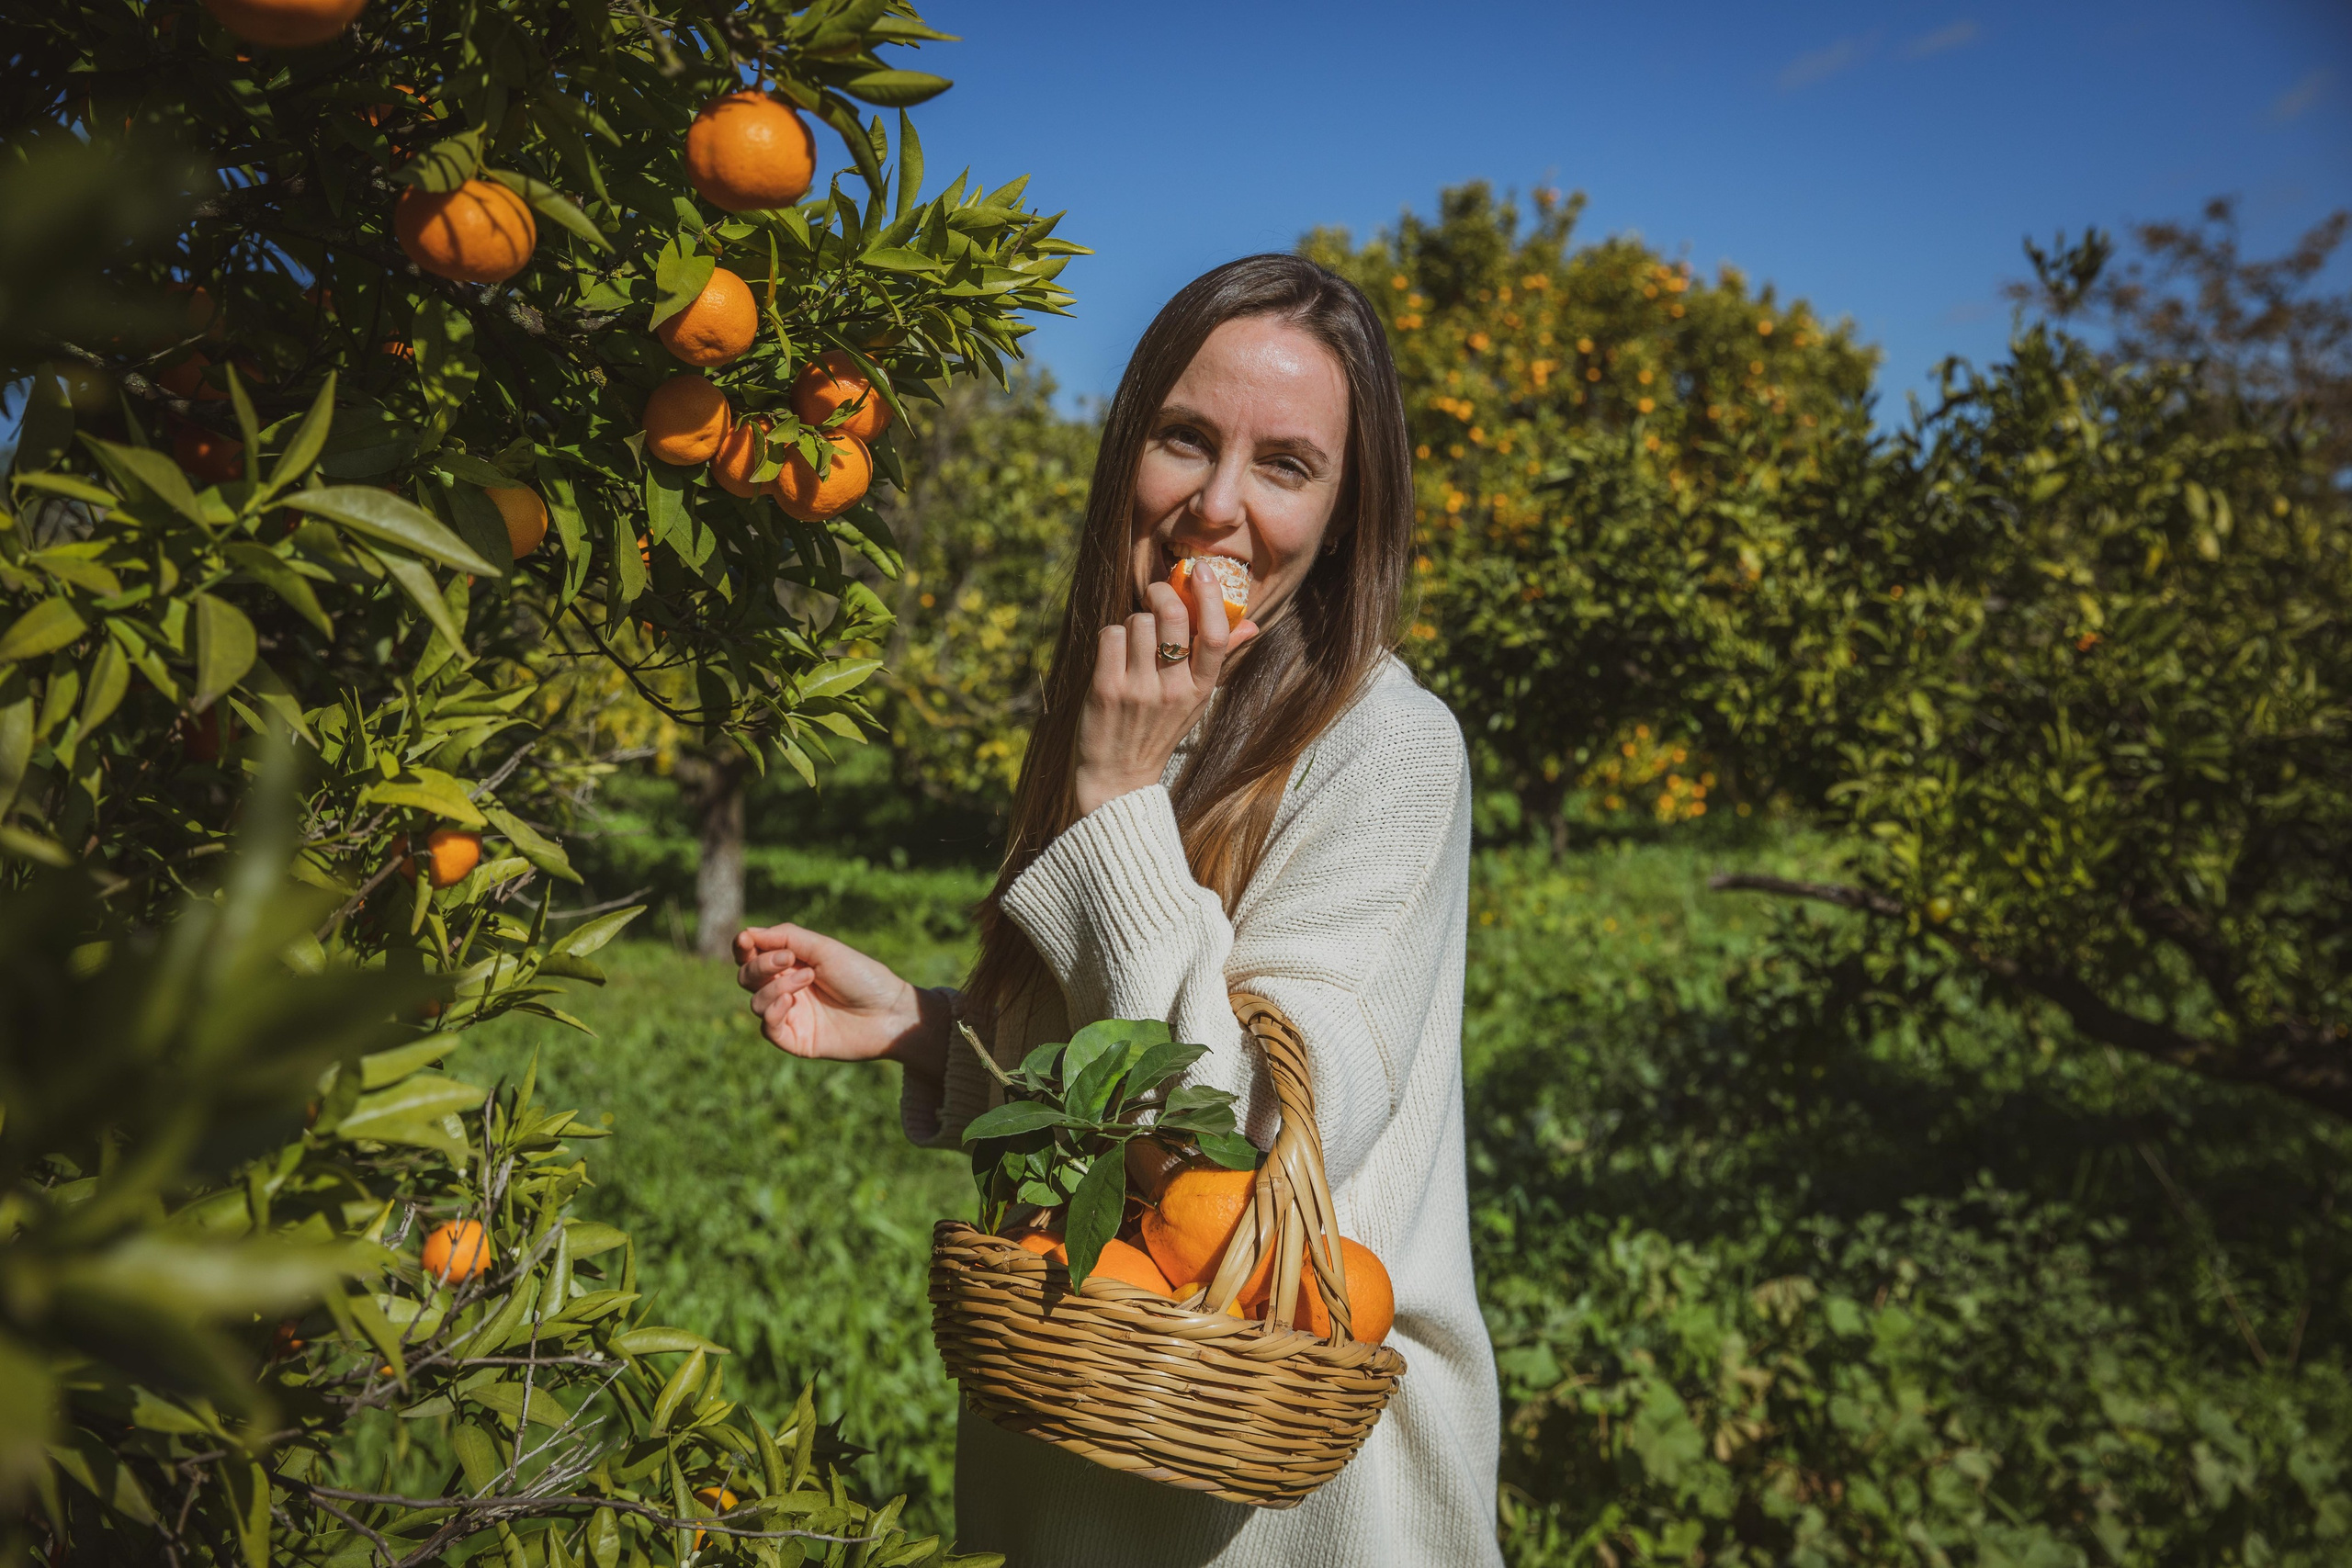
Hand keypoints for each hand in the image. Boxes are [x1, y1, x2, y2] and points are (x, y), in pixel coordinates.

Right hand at [733, 923, 947, 1078]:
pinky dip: (773, 1010)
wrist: (888, 1012)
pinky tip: (791, 1001)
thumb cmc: (861, 976)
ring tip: (807, 980)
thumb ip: (785, 938)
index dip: (743, 947)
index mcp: (792, 964)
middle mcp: (786, 988)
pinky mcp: (795, 1039)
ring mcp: (790, 1015)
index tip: (745, 940)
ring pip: (754, 1001)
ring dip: (774, 986)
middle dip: (760, 965)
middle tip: (788, 959)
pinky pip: (767, 1027)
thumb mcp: (823, 949)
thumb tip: (748, 933)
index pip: (752, 955)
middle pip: (747, 977)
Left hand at [1073, 569, 1257, 815]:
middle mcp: (1173, 691)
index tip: (1201, 571)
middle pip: (1172, 616)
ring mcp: (1139, 690)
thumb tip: (1253, 624)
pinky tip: (1114, 655)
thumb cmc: (1158, 730)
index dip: (1209, 596)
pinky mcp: (1106, 688)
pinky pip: (1110, 635)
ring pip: (1137, 622)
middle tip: (1156, 593)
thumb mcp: (1196, 700)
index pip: (1214, 636)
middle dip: (1161, 593)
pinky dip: (1111, 636)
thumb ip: (1219, 658)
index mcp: (1200, 690)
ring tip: (1133, 642)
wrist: (1118, 778)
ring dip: (1133, 622)